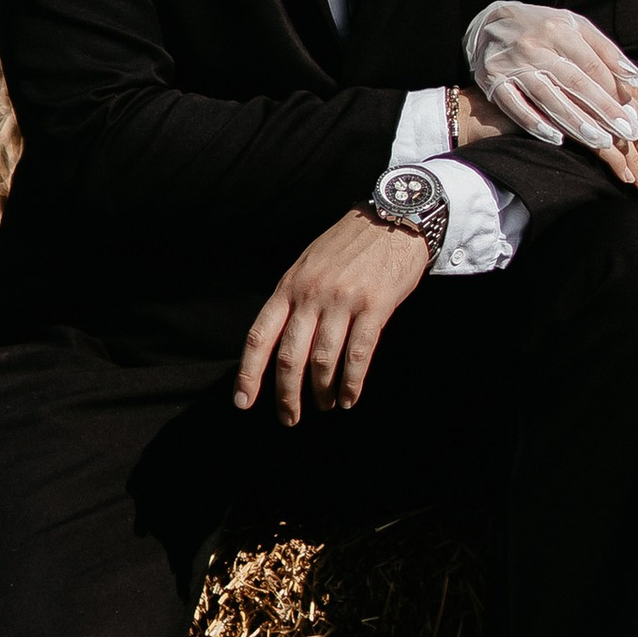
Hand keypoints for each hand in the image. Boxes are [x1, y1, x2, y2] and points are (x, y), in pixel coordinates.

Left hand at [235, 210, 431, 424]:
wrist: (394, 219)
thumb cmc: (349, 246)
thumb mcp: (308, 264)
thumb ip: (293, 298)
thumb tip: (278, 342)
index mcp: (289, 286)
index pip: (260, 336)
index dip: (249, 373)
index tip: (243, 402)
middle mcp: (311, 294)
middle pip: (290, 356)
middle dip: (287, 394)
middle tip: (290, 418)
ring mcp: (343, 300)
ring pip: (323, 360)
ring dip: (322, 392)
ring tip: (325, 406)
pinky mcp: (374, 306)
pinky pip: (359, 354)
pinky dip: (352, 383)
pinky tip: (349, 398)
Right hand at [466, 3, 637, 184]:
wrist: (489, 23)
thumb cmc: (544, 28)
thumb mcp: (575, 28)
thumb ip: (605, 51)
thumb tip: (636, 80)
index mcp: (558, 29)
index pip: (591, 63)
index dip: (614, 90)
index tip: (634, 113)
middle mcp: (535, 45)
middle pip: (574, 81)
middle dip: (602, 109)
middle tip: (627, 133)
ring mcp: (511, 63)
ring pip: (548, 97)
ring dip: (575, 121)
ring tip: (600, 141)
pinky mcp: (492, 80)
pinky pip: (517, 106)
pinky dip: (536, 123)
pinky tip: (557, 139)